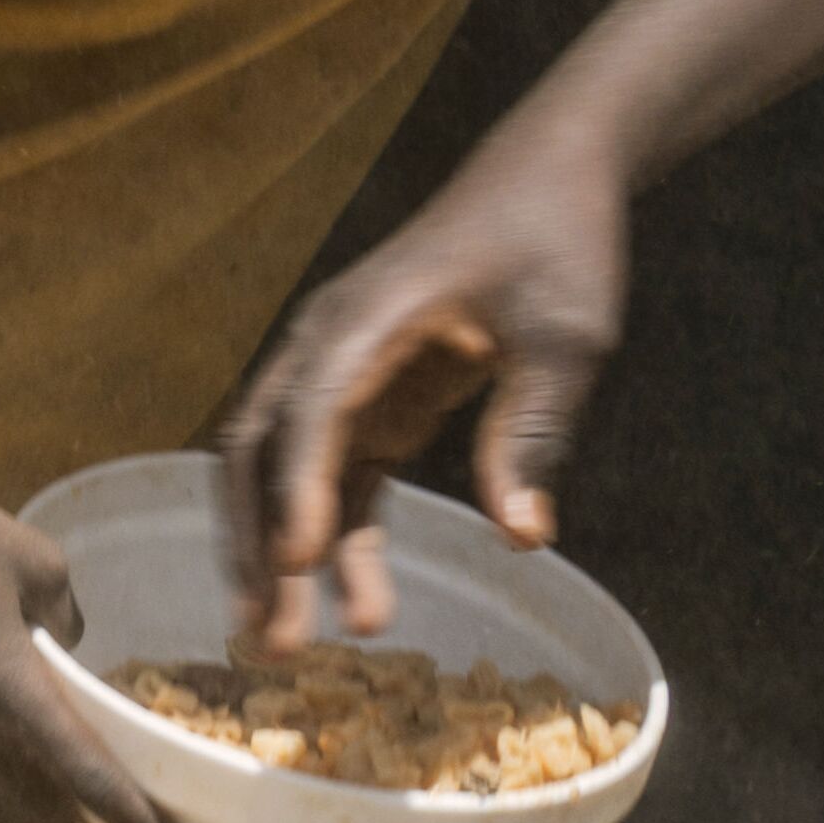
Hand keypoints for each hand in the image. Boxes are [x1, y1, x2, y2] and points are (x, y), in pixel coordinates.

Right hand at [216, 133, 636, 643]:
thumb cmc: (555, 243)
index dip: (299, 489)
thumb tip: (519, 535)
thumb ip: (532, 431)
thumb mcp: (566, 336)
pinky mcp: (368, 401)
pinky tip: (350, 600)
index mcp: (365, 318)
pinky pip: (336, 478)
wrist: (545, 180)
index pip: (312, 410)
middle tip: (273, 636)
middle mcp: (328, 348)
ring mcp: (340, 376)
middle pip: (260, 451)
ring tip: (288, 642)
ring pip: (282, 474)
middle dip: (257, 543)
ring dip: (281, 554)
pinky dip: (334, 539)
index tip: (298, 563)